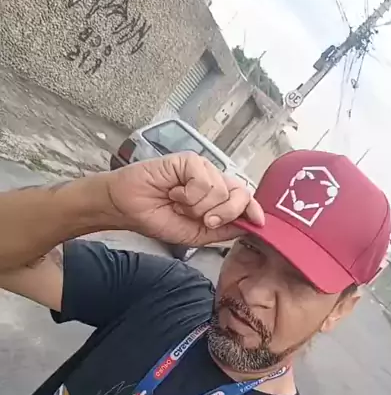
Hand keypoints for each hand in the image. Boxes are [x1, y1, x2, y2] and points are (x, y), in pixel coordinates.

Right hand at [105, 153, 264, 245]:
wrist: (129, 209)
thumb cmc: (158, 218)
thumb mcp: (196, 234)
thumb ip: (222, 230)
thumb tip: (248, 225)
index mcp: (218, 199)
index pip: (244, 200)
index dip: (253, 210)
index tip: (258, 222)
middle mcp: (213, 181)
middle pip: (240, 193)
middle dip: (225, 213)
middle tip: (203, 219)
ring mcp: (202, 169)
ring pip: (220, 191)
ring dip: (197, 206)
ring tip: (179, 203)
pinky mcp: (189, 160)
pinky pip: (203, 181)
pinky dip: (188, 194)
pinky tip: (174, 192)